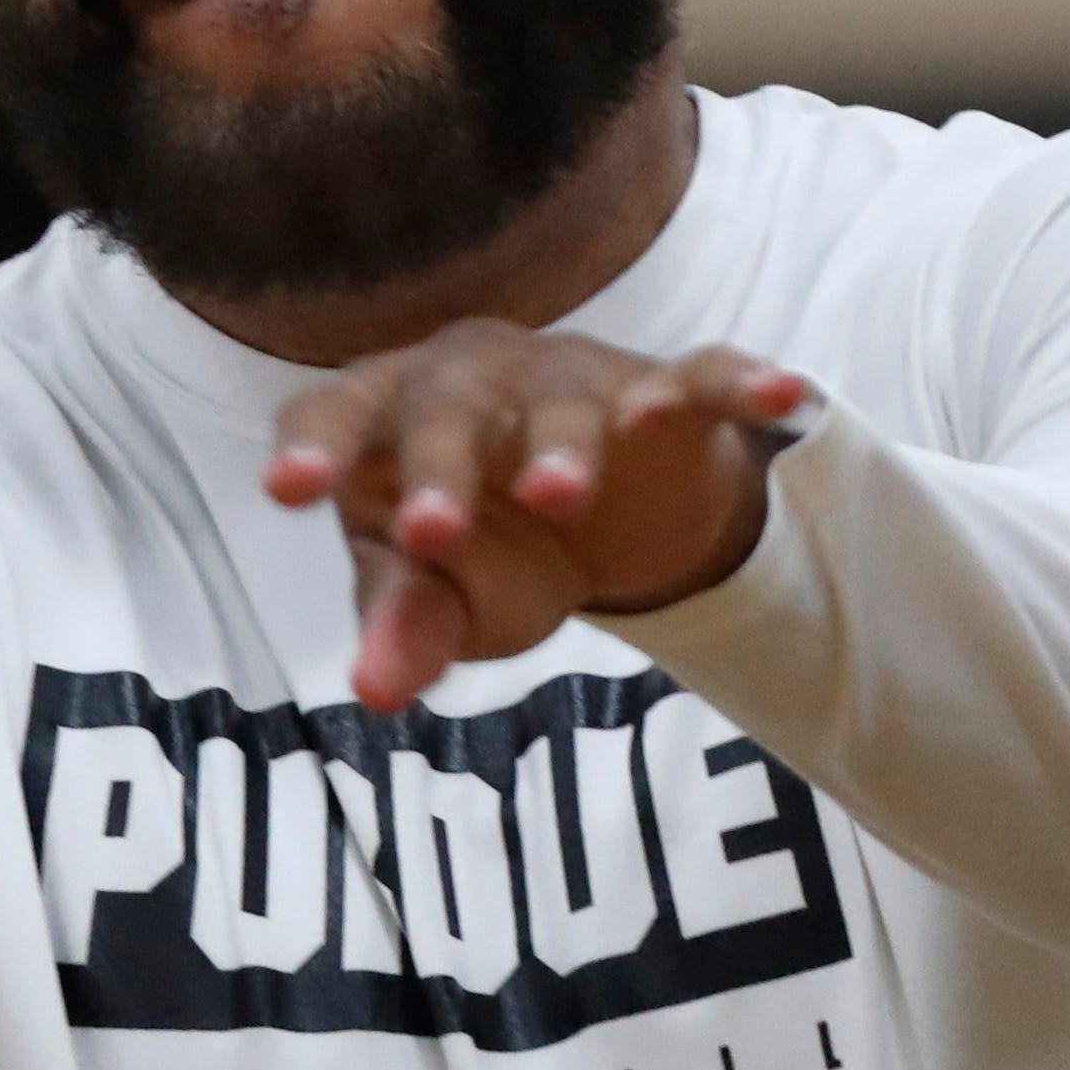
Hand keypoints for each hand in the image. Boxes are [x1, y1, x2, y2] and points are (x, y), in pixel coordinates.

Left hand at [265, 320, 808, 713]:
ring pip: (566, 396)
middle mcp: (472, 377)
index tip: (291, 490)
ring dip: (562, 443)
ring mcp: (573, 377)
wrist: (606, 517)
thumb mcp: (444, 595)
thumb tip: (377, 691)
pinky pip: (702, 378)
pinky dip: (737, 386)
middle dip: (441, 464)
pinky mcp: (668, 390)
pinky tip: (778, 392)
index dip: (315, 447)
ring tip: (560, 495)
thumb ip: (406, 628)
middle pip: (446, 403)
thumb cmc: (487, 547)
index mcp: (389, 417)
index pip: (334, 414)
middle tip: (432, 533)